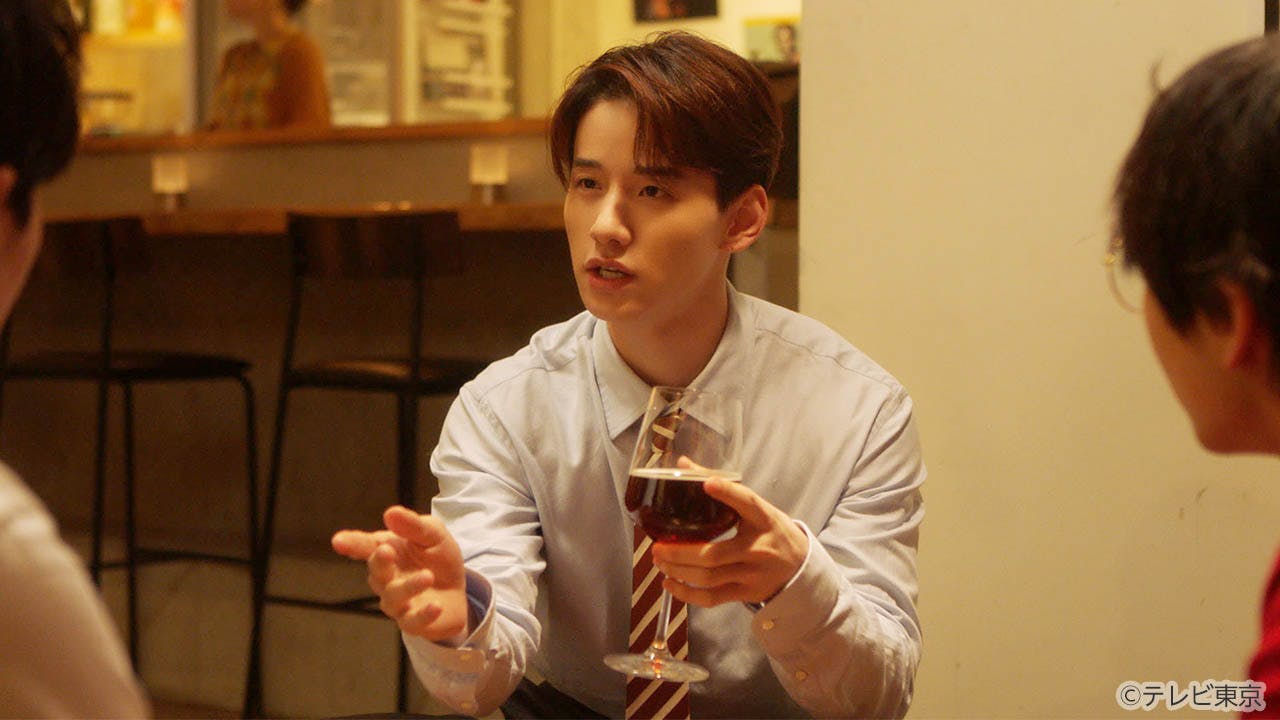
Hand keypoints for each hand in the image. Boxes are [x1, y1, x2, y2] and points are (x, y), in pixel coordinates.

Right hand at [331, 505, 469, 642]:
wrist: (458, 589)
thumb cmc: (438, 557)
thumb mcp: (433, 535)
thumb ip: (413, 525)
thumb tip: (390, 512)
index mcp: (386, 551)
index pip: (365, 546)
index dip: (351, 543)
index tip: (338, 541)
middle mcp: (386, 578)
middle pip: (376, 571)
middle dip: (379, 562)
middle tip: (386, 551)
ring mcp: (397, 602)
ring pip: (393, 597)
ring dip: (408, 587)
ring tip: (427, 576)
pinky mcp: (413, 622)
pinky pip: (413, 621)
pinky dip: (423, 614)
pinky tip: (435, 606)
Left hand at [650, 475, 808, 607]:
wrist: (800, 567)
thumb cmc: (772, 531)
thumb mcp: (757, 509)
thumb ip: (722, 488)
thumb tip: (684, 464)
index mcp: (764, 520)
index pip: (748, 503)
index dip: (728, 493)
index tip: (708, 483)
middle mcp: (759, 548)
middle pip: (713, 554)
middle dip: (679, 552)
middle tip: (657, 545)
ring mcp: (752, 574)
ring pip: (708, 577)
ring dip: (677, 570)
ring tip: (659, 560)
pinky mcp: (746, 594)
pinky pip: (711, 598)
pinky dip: (686, 594)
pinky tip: (670, 582)